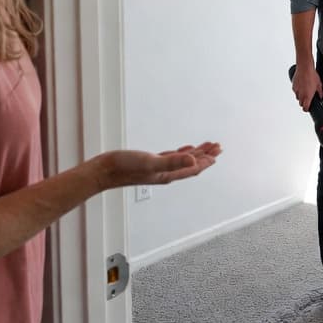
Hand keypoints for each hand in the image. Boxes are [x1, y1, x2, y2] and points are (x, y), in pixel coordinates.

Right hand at [92, 142, 221, 190]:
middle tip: (218, 147)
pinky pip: (171, 158)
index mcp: (167, 175)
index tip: (218, 153)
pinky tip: (184, 149)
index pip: (193, 169)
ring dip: (196, 154)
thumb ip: (172, 162)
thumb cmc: (124, 168)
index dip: (206, 161)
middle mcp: (165, 173)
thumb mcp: (150, 162)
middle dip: (206, 156)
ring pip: (182, 161)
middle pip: (191, 165)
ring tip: (207, 147)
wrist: (103, 171)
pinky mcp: (149, 163)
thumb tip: (193, 160)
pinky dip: (181, 153)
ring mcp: (157, 168)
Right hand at [292, 63, 321, 111]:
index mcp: (308, 96)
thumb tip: (321, 96)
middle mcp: (301, 95)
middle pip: (301, 104)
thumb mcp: (319, 84)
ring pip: (297, 97)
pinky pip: (295, 91)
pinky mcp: (293, 86)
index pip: (305, 108)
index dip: (306, 109)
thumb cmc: (312, 75)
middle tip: (307, 98)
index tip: (307, 108)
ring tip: (305, 90)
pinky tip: (301, 85)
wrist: (304, 67)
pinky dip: (298, 90)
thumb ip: (320, 92)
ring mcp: (297, 91)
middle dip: (304, 102)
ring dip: (301, 96)